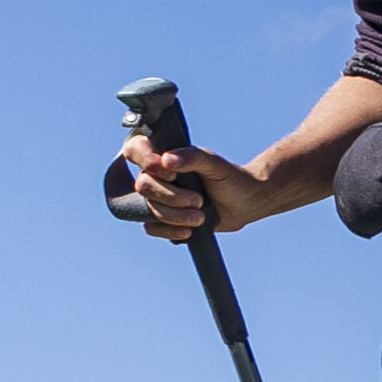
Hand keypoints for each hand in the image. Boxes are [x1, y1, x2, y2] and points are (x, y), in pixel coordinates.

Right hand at [118, 139, 242, 238]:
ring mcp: (159, 197)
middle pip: (143, 185)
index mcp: (164, 155)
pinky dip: (169, 231)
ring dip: (175, 216)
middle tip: (198, 200)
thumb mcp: (214, 164)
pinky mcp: (163, 218)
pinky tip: (188, 231)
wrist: (246, 203)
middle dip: (171, 197)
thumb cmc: (230, 178)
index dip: (146, 162)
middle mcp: (157, 175)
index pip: (135, 149)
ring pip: (149, 208)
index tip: (172, 175)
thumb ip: (193, 157)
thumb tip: (167, 160)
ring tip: (200, 216)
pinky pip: (151, 227)